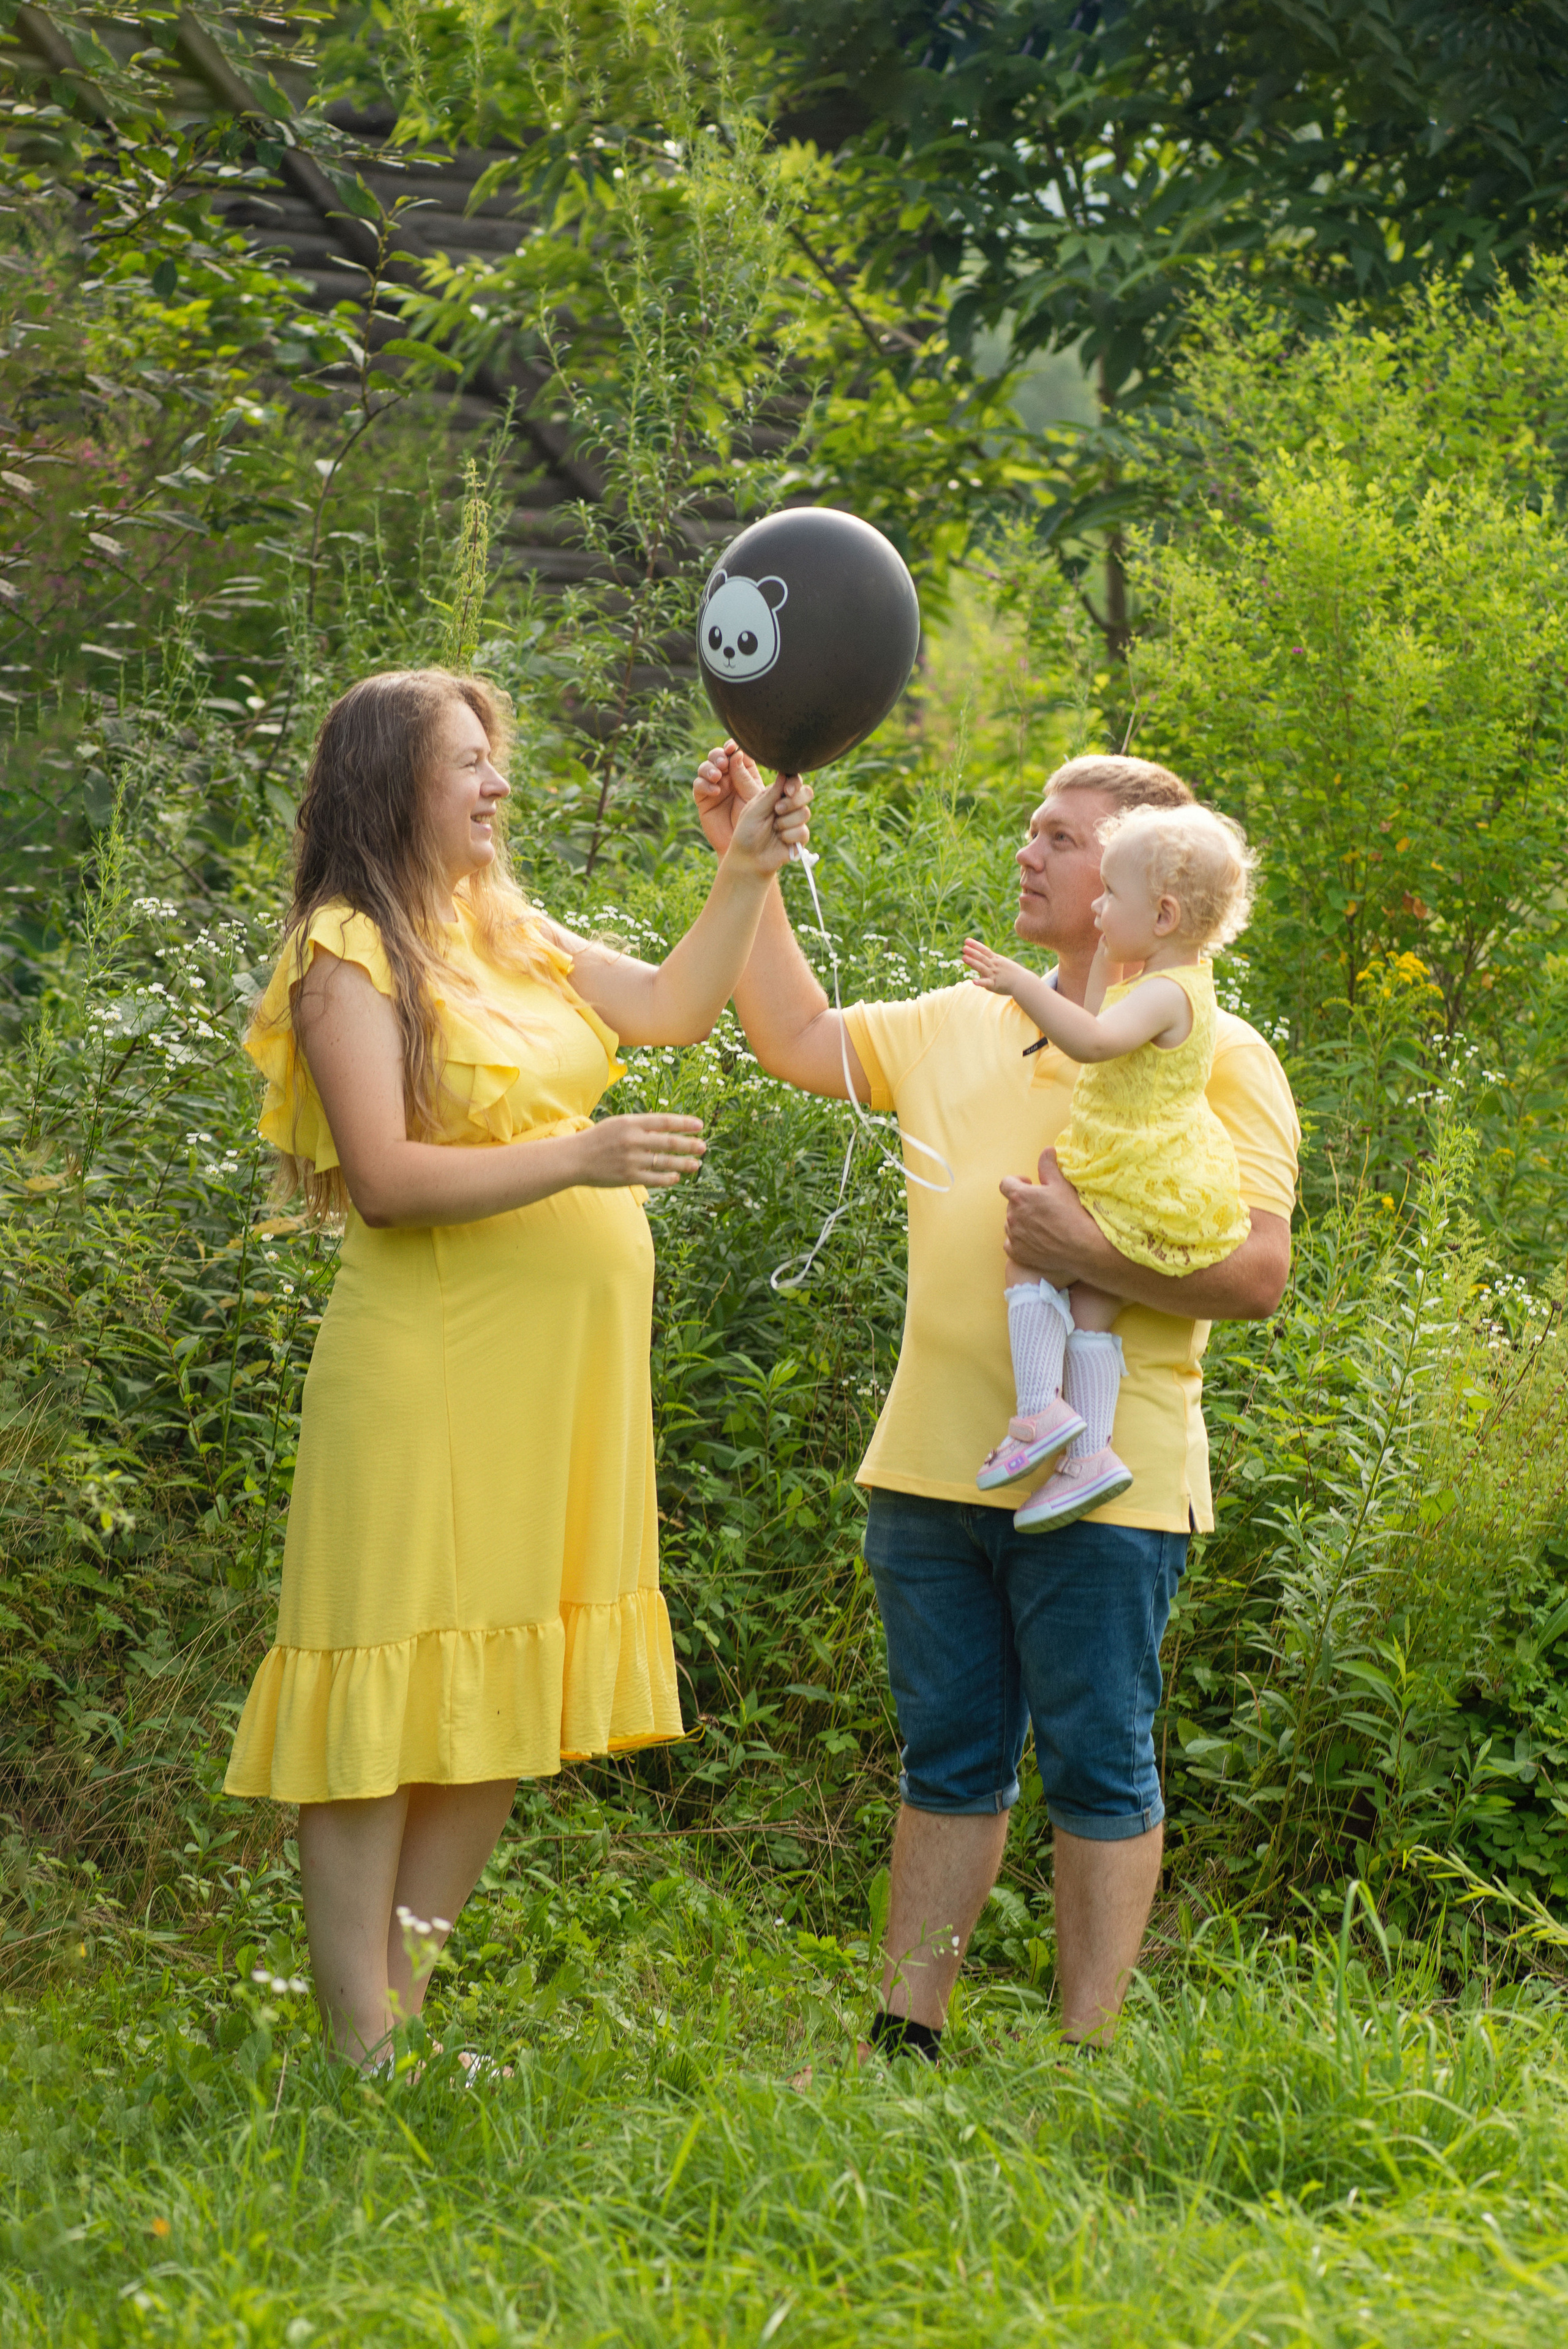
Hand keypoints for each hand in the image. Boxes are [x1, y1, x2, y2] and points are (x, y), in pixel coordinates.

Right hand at [578, 1113, 705, 1188]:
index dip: (684, 1123)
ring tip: (697, 1164)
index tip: (699, 1125)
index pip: (664, 1121)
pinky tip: (677, 1177)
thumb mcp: (618, 1124)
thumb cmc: (597, 1139)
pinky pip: (654, 1178)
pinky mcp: (628, 1177)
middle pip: (669, 1142)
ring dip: (684, 1163)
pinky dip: (668, 1178)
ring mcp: (631, 1159)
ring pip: (665, 1162)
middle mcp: (633, 1139)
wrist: (573, 1158)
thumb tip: (667, 1130)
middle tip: (703, 1146)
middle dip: (689, 1144)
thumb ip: (641, 1126)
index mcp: (631, 1122)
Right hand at [693, 739, 763, 854]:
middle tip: (723, 763)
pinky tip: (715, 791)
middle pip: (718, 756)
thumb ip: (745, 777)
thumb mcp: (753, 797)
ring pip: (705, 767)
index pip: (737, 753)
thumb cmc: (756, 821)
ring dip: (709, 768)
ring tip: (717, 776)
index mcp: (744, 773)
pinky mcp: (703, 798)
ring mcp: (714, 786)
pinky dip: (705, 785)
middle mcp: (728, 777)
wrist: (745, 845)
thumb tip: (736, 754)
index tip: (733, 747)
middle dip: (718, 756)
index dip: (733, 747)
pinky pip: (699, 785)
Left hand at [726, 769, 812, 878]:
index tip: (787, 791)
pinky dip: (788, 836)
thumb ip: (771, 794)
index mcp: (776, 796)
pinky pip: (803, 831)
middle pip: (807, 793)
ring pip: (805, 812)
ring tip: (774, 829)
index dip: (795, 784)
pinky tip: (780, 840)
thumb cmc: (746, 833)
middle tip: (777, 811)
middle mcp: (788, 806)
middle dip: (793, 802)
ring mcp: (796, 821)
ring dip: (785, 822)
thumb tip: (785, 773)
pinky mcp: (801, 837)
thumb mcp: (754, 810)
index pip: (794, 781)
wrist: (749, 859)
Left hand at [963, 937, 1023, 995]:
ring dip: (973, 962)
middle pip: (982, 957)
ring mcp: (994, 974)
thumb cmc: (1012, 973)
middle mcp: (994, 965)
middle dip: (972, 952)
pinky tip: (973, 981)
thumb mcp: (1002, 962)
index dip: (975, 945)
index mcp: (996, 959)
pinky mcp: (994, 984)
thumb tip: (982, 957)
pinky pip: (986, 983)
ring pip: (982, 967)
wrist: (1023, 982)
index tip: (966, 940)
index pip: (984, 950)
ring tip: (964, 958)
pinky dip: (980, 982)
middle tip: (964, 947)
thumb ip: (991, 960)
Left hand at [1000, 1148, 1106, 1284]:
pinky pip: (1011, 1244)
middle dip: (1022, 1203)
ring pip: (1011, 1224)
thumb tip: (1046, 1150)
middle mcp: (1012, 1215)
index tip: (1029, 1184)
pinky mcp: (1017, 1253)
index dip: (1016, 1182)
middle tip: (1041, 1206)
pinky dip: (1020, 1241)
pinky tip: (1035, 1240)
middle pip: (1011, 1204)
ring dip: (1020, 1221)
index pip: (1005, 1184)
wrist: (1082, 1247)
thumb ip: (1049, 1166)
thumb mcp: (1062, 1184)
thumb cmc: (1072, 1213)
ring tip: (1040, 1224)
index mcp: (1020, 1196)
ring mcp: (1014, 1236)